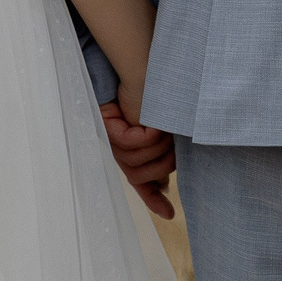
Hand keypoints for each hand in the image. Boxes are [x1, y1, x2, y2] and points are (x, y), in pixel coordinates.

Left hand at [100, 98, 176, 219]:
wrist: (139, 66)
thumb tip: (166, 180)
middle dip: (162, 163)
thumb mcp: (163, 129)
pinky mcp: (111, 129)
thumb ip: (162, 153)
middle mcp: (119, 151)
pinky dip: (149, 135)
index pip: (141, 184)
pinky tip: (152, 122)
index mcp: (131, 152)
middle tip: (170, 142)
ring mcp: (113, 142)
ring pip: (140, 162)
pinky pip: (138, 144)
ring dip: (158, 145)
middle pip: (142, 177)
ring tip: (161, 126)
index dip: (153, 200)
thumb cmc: (155, 93)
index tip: (170, 214)